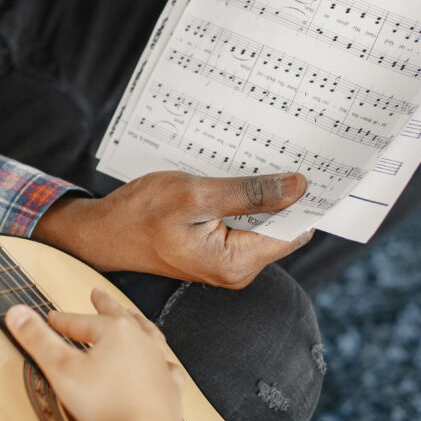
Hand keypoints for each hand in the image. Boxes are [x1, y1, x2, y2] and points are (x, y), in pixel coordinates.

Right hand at [4, 288, 183, 420]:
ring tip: (133, 316)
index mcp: (114, 331)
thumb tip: (16, 311)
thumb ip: (37, 339)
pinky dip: (164, 362)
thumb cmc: (104, 405)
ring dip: (138, 323)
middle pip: (118, 316)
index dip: (61, 321)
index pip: (80, 321)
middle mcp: (140, 341)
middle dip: (105, 304)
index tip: (51, 319)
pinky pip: (169, 368)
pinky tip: (164, 363)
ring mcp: (158, 363)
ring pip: (149, 334)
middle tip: (97, 293)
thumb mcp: (60, 368)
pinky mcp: (170, 387)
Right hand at [32, 171, 313, 288]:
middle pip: (281, 226)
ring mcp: (228, 261)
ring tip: (253, 159)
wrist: (103, 233)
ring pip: (262, 222)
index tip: (317, 164)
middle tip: (283, 151)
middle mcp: (238, 269)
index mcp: (237, 263)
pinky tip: (232, 177)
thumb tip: (299, 187)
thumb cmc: (140, 214)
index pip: (294, 229)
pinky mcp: (217, 250)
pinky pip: (243, 222)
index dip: (306, 198)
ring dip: (260, 193)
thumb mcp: (195, 195)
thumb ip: (250, 194)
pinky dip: (242, 199)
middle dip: (283, 192)